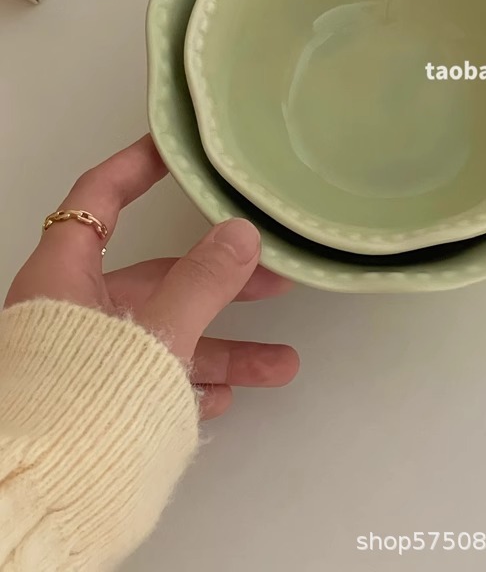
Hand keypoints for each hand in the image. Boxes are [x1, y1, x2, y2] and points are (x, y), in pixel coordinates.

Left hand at [4, 135, 299, 418]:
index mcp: (63, 278)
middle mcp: (72, 314)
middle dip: (220, 283)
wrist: (40, 502)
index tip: (173, 148)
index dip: (134, 167)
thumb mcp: (156, 332)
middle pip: (154, 279)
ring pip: (165, 337)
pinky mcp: (96, 405)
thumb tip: (242, 232)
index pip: (97, 199)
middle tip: (275, 280)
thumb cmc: (84, 401)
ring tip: (280, 365)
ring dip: (223, 350)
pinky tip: (226, 396)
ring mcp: (84, 362)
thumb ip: (202, 282)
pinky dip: (192, 383)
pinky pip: (153, 381)